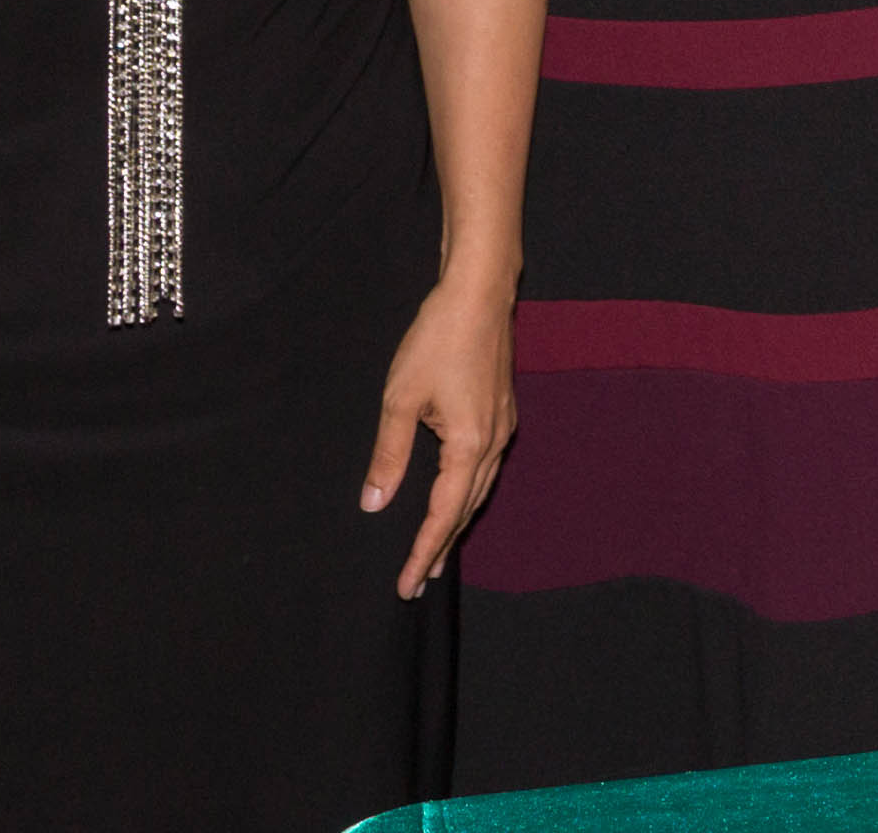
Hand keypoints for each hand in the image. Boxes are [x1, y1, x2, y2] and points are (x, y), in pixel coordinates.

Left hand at [363, 271, 516, 599]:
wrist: (479, 293)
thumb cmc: (438, 339)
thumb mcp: (400, 399)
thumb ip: (389, 455)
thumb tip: (374, 503)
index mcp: (470, 444)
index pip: (443, 515)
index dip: (423, 551)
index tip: (407, 584)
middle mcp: (494, 441)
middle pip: (467, 509)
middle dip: (442, 545)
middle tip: (420, 580)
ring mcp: (502, 426)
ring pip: (479, 489)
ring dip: (456, 522)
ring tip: (436, 550)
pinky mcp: (501, 411)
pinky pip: (485, 468)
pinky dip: (467, 493)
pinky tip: (455, 495)